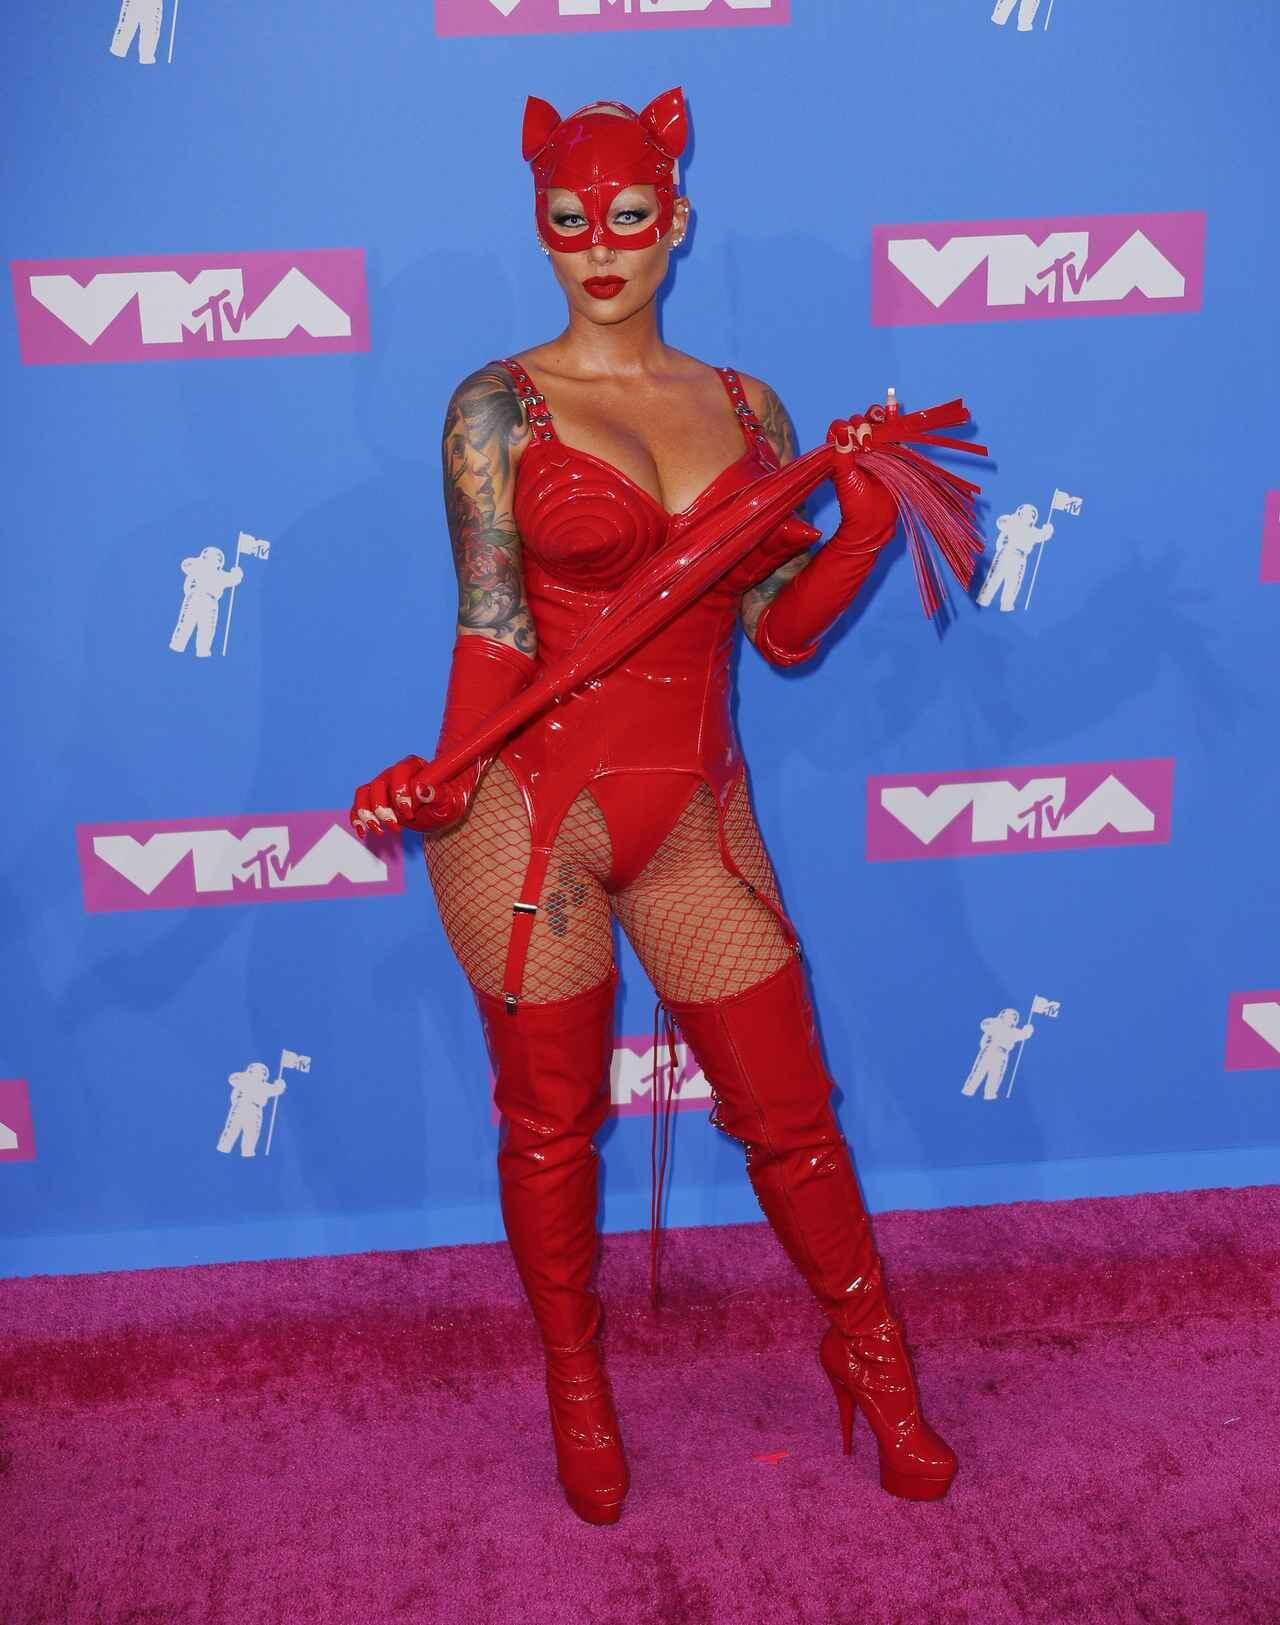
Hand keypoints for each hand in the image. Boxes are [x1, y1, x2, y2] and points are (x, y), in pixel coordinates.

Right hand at [349, 754, 465, 839]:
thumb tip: (422, 790)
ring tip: (379, 830)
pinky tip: (363, 832)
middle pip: (379, 784)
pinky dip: (357, 818)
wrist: (442, 810)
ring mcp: (384, 785)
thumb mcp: (450, 802)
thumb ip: (439, 795)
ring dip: (367, 813)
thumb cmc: (449, 802)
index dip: (400, 791)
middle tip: (396, 827)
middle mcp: (395, 772)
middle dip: (383, 808)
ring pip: (365, 793)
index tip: (408, 813)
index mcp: (414, 766)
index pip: (400, 772)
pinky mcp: (376, 799)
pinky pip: (359, 804)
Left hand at [826, 413, 896, 537]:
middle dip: (862, 425)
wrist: (873, 520)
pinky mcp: (890, 451)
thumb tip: (842, 429)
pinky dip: (892, 419)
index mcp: (840, 452)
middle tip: (866, 442)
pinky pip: (891, 432)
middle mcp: (855, 447)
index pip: (839, 428)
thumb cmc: (854, 502)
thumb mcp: (845, 477)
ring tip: (877, 425)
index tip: (850, 439)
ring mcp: (873, 448)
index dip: (844, 428)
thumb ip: (843, 453)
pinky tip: (892, 408)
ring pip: (874, 423)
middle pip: (858, 422)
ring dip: (875, 419)